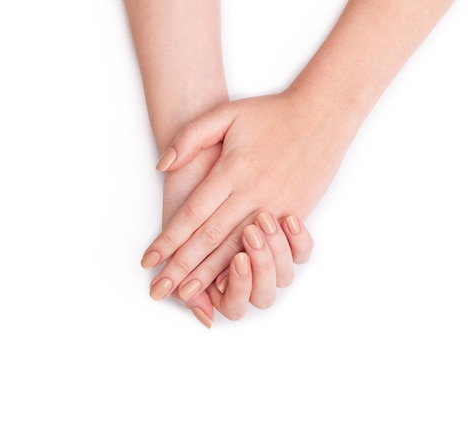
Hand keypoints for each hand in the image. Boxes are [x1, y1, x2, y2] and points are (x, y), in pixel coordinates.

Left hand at [142, 88, 357, 299]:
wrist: (322, 114)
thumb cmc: (272, 113)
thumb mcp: (226, 114)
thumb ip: (191, 137)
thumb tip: (163, 165)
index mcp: (231, 171)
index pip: (192, 214)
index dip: (168, 240)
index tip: (148, 260)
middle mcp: (251, 193)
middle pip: (209, 238)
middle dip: (181, 266)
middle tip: (159, 289)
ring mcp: (275, 206)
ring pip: (236, 248)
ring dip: (209, 273)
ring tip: (187, 294)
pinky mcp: (295, 213)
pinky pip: (267, 248)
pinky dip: (249, 266)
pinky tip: (232, 282)